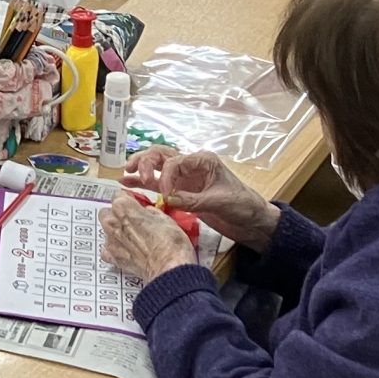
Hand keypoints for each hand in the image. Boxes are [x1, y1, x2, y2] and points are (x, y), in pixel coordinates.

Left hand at [101, 192, 199, 283]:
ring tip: (133, 239)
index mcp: (123, 207)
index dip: (130, 200)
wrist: (169, 268)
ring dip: (116, 232)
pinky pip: (107, 251)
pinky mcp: (113, 257)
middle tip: (134, 222)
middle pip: (108, 212)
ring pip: (106, 230)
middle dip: (118, 216)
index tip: (136, 205)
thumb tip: (148, 212)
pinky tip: (127, 252)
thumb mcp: (166, 218)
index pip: (119, 195)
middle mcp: (112, 222)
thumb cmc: (170, 243)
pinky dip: (115, 251)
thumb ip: (150, 211)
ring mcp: (111, 241)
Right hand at [122, 149, 277, 249]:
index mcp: (203, 160)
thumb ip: (193, 199)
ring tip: (126, 173)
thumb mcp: (220, 201)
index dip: (165, 176)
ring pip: (156, 166)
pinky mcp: (180, 191)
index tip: (165, 194)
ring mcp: (184, 178)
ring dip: (141, 167)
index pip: (174, 161)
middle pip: (161, 155)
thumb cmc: (242, 205)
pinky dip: (143, 182)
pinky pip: (158, 183)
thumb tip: (167, 198)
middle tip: (137, 176)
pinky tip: (127, 182)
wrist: (252, 222)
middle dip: (146, 162)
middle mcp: (190, 165)